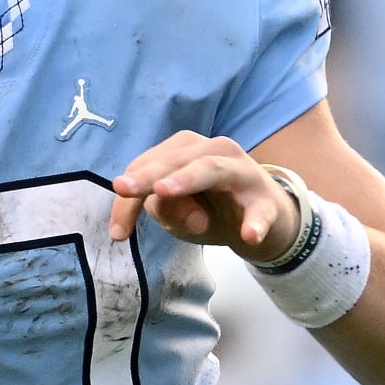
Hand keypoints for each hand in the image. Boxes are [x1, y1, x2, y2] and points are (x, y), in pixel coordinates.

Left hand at [109, 131, 297, 259]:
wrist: (266, 220)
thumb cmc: (212, 207)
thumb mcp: (180, 211)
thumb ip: (165, 207)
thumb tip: (161, 202)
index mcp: (187, 150)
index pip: (148, 167)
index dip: (128, 199)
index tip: (117, 233)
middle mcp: (214, 150)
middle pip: (175, 160)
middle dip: (148, 175)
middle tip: (124, 188)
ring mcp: (243, 172)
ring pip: (212, 169)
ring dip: (187, 179)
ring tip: (165, 191)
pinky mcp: (267, 201)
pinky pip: (260, 211)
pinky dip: (255, 222)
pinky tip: (249, 235)